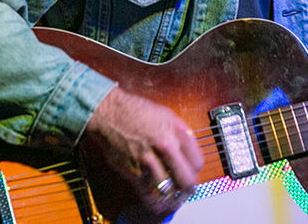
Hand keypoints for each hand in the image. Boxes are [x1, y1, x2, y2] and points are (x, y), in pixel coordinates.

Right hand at [84, 86, 203, 214]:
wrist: (110, 113)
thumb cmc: (136, 111)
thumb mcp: (166, 115)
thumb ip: (180, 134)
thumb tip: (189, 152)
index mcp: (177, 130)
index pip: (197, 162)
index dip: (195, 171)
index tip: (192, 174)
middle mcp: (166, 145)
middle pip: (187, 180)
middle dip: (188, 189)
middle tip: (186, 191)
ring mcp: (150, 159)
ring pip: (169, 189)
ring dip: (171, 194)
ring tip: (170, 194)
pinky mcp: (134, 170)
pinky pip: (149, 191)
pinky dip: (153, 196)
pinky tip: (155, 194)